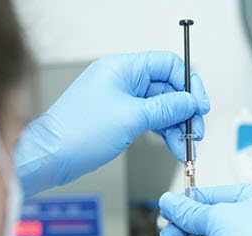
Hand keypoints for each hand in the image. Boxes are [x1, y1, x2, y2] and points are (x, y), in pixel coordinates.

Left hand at [14, 51, 209, 197]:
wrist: (52, 156)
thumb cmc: (78, 132)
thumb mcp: (132, 118)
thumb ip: (166, 108)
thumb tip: (190, 102)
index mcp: (122, 67)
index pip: (167, 64)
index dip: (188, 84)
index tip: (199, 105)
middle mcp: (122, 79)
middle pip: (167, 87)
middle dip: (185, 110)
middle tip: (195, 130)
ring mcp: (120, 99)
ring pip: (160, 107)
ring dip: (176, 126)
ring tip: (186, 145)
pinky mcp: (119, 117)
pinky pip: (150, 120)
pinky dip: (163, 133)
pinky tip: (174, 146)